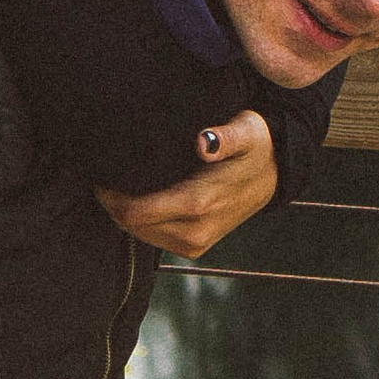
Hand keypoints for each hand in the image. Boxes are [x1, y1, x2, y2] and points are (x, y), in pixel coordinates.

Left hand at [95, 110, 275, 259]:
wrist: (276, 173)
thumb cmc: (255, 145)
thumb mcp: (246, 132)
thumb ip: (225, 137)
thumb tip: (204, 142)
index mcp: (198, 204)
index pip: (135, 211)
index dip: (110, 193)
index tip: (102, 168)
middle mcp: (194, 232)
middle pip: (131, 224)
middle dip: (112, 201)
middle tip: (104, 171)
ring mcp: (194, 243)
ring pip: (138, 234)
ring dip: (123, 212)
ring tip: (117, 181)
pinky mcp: (194, 247)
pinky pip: (153, 238)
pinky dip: (140, 220)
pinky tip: (137, 195)